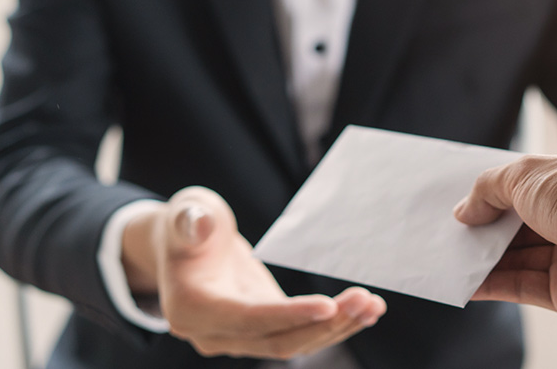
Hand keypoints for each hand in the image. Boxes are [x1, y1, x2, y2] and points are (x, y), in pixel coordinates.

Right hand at [122, 186, 385, 359]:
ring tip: (372, 304)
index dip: (288, 314)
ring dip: (336, 326)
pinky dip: (332, 324)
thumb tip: (199, 225)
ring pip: (293, 342)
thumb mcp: (184, 213)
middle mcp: (213, 334)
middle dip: (324, 324)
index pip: (246, 318)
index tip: (328, 305)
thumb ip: (190, 221)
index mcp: (191, 309)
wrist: (185, 242)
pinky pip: (300, 333)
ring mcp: (239, 336)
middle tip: (364, 300)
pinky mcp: (262, 328)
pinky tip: (365, 310)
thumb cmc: (186, 224)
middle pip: (277, 339)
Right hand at [454, 145, 556, 326]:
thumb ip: (490, 189)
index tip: (468, 203)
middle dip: (488, 228)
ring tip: (453, 256)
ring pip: (520, 258)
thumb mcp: (527, 174)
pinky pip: (524, 288)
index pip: (531, 186)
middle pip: (523, 224)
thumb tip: (465, 211)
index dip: (499, 194)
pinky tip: (468, 283)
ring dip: (486, 258)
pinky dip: (494, 285)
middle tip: (454, 232)